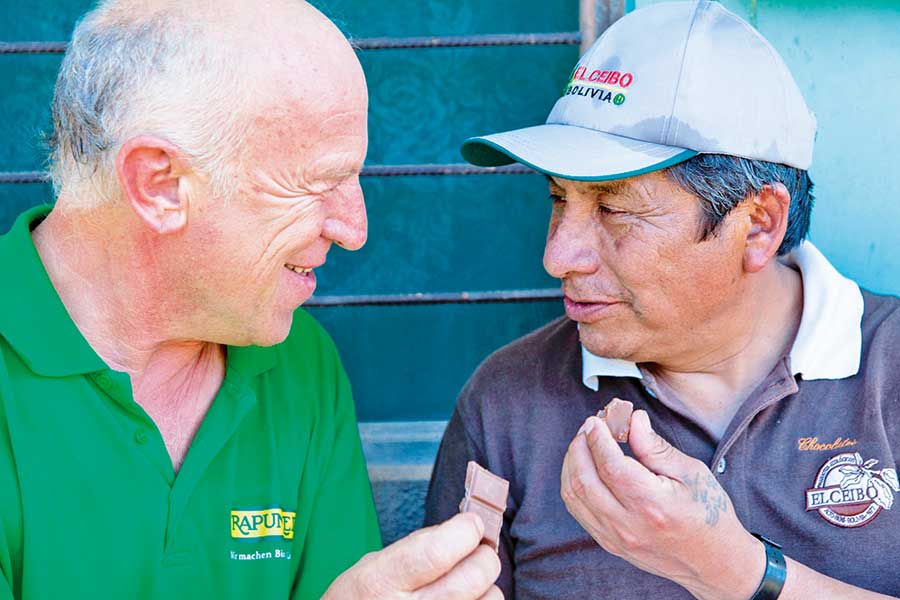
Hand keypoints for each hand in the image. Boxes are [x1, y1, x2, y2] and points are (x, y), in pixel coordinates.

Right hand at [323, 512, 502, 598]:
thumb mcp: (370, 567)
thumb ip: (414, 547)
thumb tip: (460, 529)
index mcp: (381, 581)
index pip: (437, 552)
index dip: (464, 532)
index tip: (471, 524)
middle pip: (472, 578)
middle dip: (484, 556)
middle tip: (479, 551)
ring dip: (487, 586)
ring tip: (469, 583)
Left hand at [560, 409, 764, 599]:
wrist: (714, 563)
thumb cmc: (708, 514)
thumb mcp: (692, 473)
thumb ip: (655, 447)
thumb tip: (633, 420)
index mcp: (653, 505)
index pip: (610, 466)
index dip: (598, 438)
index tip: (596, 419)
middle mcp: (628, 525)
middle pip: (584, 480)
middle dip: (580, 446)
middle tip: (589, 426)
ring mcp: (615, 538)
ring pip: (573, 495)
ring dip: (572, 463)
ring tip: (584, 443)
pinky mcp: (608, 543)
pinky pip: (577, 510)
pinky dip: (572, 483)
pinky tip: (583, 467)